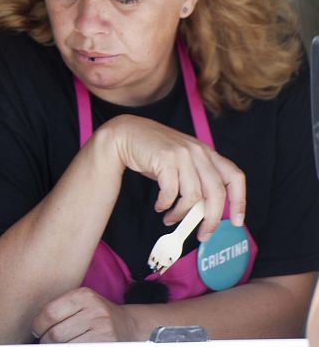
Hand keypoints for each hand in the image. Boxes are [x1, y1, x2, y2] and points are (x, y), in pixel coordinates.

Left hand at [31, 287, 131, 342]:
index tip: (37, 331)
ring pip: (65, 346)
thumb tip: (34, 328)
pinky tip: (70, 346)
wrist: (128, 325)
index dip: (38, 325)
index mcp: (83, 296)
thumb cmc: (96, 315)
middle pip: (56, 333)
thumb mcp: (81, 303)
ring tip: (59, 344)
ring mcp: (103, 330)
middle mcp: (94, 311)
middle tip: (46, 341)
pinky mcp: (106, 344)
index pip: (50, 313)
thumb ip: (60, 309)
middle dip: (46, 341)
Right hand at [101, 115, 245, 239]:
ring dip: (181, 214)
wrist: (127, 133)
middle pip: (216, 193)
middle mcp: (199, 152)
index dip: (240, 201)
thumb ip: (196, 179)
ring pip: (193, 196)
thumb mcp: (182, 161)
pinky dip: (166, 204)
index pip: (234, 177)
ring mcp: (183, 154)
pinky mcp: (165, 158)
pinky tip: (160, 206)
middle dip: (211, 219)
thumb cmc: (154, 152)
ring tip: (170, 218)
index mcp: (207, 153)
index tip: (237, 221)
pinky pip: (171, 191)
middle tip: (203, 234)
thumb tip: (206, 211)